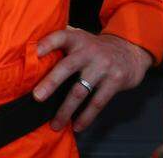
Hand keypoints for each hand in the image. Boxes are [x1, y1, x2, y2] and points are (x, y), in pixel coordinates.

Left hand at [33, 28, 152, 132]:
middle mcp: (90, 51)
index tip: (34, 53)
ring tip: (55, 123)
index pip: (61, 37)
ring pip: (80, 90)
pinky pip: (97, 102)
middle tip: (37, 96)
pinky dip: (86, 116)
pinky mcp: (115, 81)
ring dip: (66, 109)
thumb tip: (32, 47)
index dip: (47, 44)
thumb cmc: (97, 48)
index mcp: (78, 39)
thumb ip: (63, 40)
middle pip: (67, 66)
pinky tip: (77, 125)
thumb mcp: (82, 38)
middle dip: (51, 82)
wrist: (131, 51)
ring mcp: (103, 66)